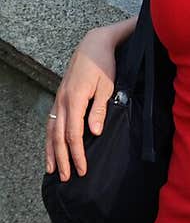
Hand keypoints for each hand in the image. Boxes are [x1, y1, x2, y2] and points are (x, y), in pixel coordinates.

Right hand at [45, 27, 118, 181]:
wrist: (93, 44)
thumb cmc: (104, 64)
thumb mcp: (107, 86)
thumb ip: (99, 110)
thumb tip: (93, 133)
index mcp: (75, 99)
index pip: (73, 134)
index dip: (77, 154)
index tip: (83, 169)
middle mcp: (62, 101)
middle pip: (59, 136)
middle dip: (62, 158)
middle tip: (66, 177)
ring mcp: (59, 99)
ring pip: (51, 130)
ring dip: (51, 151)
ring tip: (52, 169)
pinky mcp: (60, 98)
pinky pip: (51, 122)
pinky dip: (50, 138)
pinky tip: (51, 147)